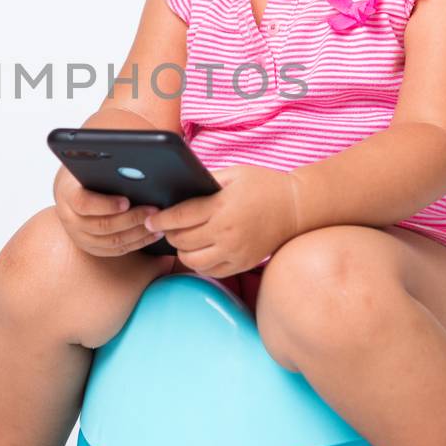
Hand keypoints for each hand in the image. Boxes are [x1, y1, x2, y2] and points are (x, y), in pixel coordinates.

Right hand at [52, 165, 165, 257]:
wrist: (72, 189)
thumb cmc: (87, 172)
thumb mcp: (90, 162)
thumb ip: (106, 162)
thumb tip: (136, 159)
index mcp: (67, 194)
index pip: (83, 203)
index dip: (105, 204)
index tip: (126, 201)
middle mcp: (70, 219)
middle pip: (102, 226)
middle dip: (131, 219)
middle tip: (153, 210)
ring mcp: (80, 237)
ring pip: (112, 241)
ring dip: (138, 232)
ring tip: (158, 221)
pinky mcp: (93, 248)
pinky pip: (117, 250)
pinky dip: (138, 242)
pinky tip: (154, 232)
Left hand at [145, 164, 301, 278]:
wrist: (296, 208)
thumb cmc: (263, 185)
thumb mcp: (233, 174)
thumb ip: (204, 182)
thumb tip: (176, 189)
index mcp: (222, 207)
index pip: (180, 217)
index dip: (160, 219)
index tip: (149, 220)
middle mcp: (227, 233)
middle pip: (182, 240)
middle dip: (169, 234)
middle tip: (165, 227)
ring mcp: (235, 252)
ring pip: (192, 260)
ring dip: (182, 251)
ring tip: (183, 239)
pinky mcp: (243, 264)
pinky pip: (210, 271)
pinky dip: (199, 262)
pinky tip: (199, 250)